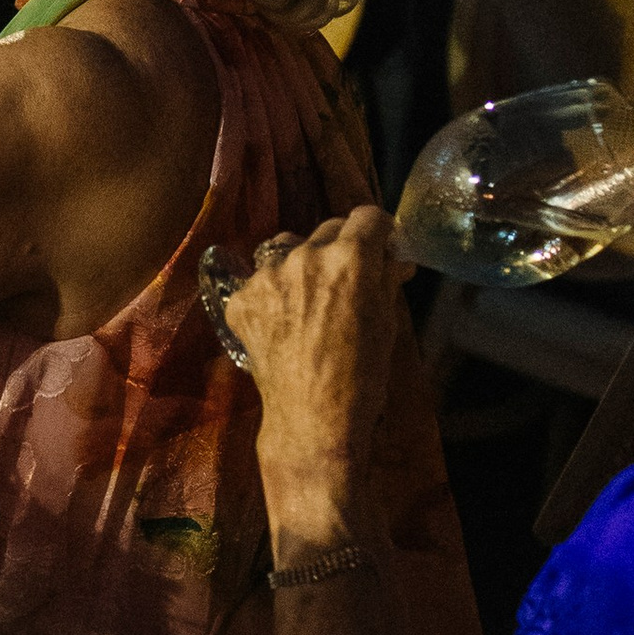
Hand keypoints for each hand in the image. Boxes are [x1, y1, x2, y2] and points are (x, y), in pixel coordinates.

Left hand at [225, 208, 406, 489]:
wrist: (314, 418)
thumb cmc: (363, 374)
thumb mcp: (386, 322)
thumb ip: (385, 280)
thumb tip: (393, 259)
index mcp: (349, 258)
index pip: (368, 216)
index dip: (379, 231)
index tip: (381, 246)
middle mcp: (304, 256)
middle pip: (328, 229)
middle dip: (343, 248)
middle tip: (347, 278)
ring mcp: (266, 275)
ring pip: (288, 247)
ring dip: (302, 261)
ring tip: (308, 296)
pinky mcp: (241, 298)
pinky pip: (260, 279)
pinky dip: (273, 292)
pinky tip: (281, 321)